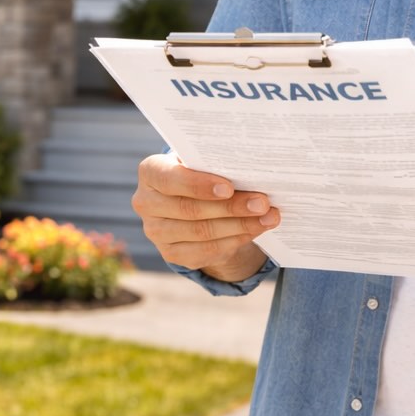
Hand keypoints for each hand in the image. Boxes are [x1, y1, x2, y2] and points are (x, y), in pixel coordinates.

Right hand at [133, 153, 278, 281]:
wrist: (190, 198)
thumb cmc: (200, 171)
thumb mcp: (201, 161)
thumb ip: (215, 164)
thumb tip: (251, 170)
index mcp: (150, 172)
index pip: (170, 180)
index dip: (199, 185)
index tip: (229, 187)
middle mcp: (146, 203)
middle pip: (191, 209)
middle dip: (231, 207)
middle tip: (263, 203)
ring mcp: (156, 232)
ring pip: (202, 233)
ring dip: (240, 225)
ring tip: (268, 217)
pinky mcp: (172, 254)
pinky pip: (207, 251)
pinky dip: (235, 240)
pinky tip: (255, 230)